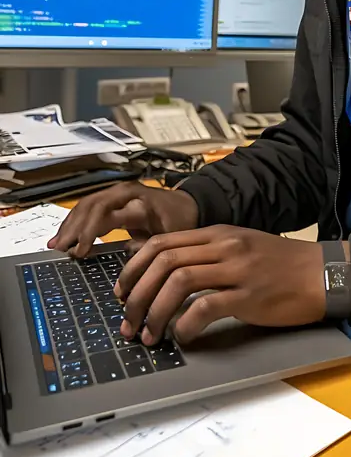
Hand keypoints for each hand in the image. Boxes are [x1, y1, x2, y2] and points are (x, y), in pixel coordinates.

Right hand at [47, 182, 198, 256]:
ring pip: (87, 203)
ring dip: (70, 223)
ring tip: (56, 244)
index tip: (79, 252)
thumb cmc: (179, 225)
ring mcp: (119, 191)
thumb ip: (145, 249)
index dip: (89, 232)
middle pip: (92, 206)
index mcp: (140, 204)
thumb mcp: (168, 240)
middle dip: (74, 228)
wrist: (188, 204)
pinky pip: (90, 203)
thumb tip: (125, 265)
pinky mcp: (114, 193)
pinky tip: (66, 233)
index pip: (106, 213)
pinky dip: (76, 218)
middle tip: (60, 249)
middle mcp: (127, 193)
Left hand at [115, 227, 326, 345]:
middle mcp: (223, 246)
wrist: (322, 273)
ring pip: (178, 282)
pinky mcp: (250, 295)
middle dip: (137, 293)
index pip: (161, 242)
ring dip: (155, 312)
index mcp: (216, 233)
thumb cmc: (281, 264)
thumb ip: (207, 254)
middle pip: (163, 261)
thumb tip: (166, 273)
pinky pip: (206, 308)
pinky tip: (182, 337)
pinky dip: (185, 325)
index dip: (133, 267)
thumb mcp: (240, 246)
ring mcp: (236, 269)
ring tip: (149, 336)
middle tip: (128, 321)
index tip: (121, 291)